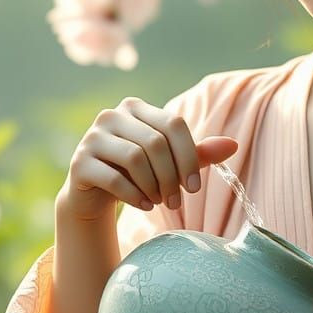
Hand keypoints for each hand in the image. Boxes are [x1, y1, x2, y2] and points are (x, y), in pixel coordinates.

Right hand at [56, 95, 237, 222]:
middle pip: (156, 142)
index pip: (174, 124)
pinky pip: (114, 178)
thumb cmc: (139, 172)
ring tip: (159, 201)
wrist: (95, 192)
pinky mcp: (79, 162)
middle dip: (171, 176)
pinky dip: (135, 195)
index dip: (189, 157)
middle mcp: (112, 115)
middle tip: (175, 201)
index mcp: (136, 107)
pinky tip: (145, 205)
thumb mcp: (170, 162)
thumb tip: (233, 145)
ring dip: (154, 186)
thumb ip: (198, 153)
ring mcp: (92, 137)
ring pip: (135, 158)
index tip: (194, 187)